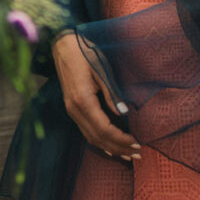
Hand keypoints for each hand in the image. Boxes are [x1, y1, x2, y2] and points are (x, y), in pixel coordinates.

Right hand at [51, 32, 139, 161]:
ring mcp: (71, 110)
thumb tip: (123, 113)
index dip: (121, 139)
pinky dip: (99, 141)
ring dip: (109, 148)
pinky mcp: (71, 108)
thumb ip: (111, 93)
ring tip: (126, 154)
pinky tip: (109, 146)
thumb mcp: (101, 70)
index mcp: (83, 100)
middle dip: (118, 148)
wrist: (62, 45)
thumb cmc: (85, 53)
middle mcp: (74, 110)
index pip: (104, 128)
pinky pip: (85, 131)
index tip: (137, 143)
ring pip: (90, 137)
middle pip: (97, 137)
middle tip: (137, 154)